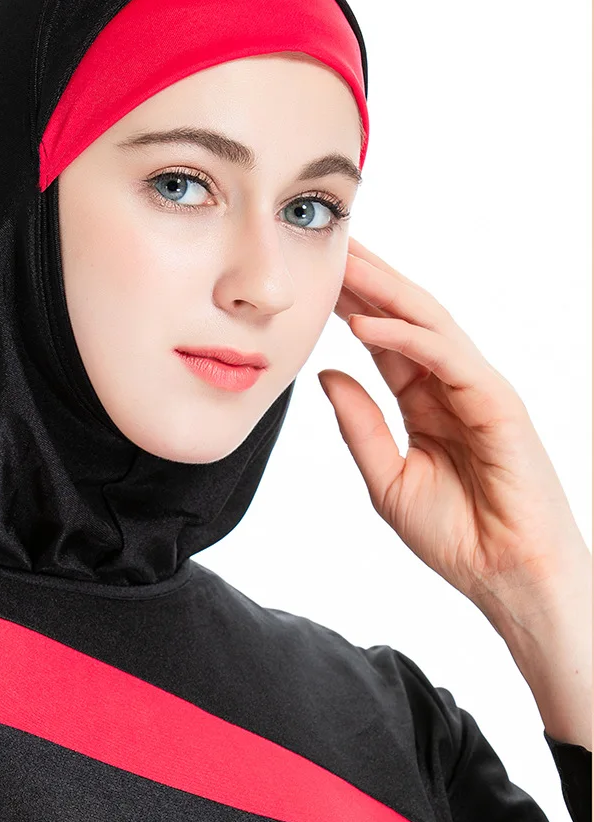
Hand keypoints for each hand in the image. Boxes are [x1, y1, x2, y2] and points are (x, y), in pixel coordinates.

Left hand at [317, 236, 590, 639]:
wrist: (506, 578)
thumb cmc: (457, 535)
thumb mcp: (387, 478)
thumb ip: (360, 424)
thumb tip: (326, 376)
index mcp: (425, 401)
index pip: (384, 340)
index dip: (351, 306)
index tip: (315, 279)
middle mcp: (451, 386)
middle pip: (405, 318)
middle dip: (368, 280)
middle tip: (329, 243)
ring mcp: (477, 390)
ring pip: (428, 324)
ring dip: (384, 291)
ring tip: (343, 263)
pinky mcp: (498, 404)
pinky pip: (447, 358)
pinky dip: (406, 337)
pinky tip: (364, 324)